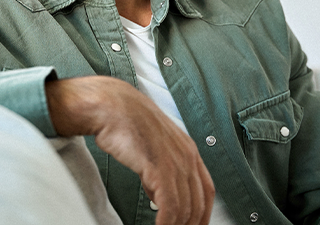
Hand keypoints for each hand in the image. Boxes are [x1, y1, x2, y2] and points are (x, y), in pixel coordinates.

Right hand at [46, 76, 214, 224]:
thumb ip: (161, 173)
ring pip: (185, 208)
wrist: (112, 106)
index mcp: (189, 151)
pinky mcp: (160, 167)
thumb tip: (160, 198)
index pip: (207, 191)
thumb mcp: (153, 149)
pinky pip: (170, 206)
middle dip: (191, 224)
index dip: (203, 214)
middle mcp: (188, 157)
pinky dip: (166, 223)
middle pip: (199, 203)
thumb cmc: (128, 123)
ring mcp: (176, 162)